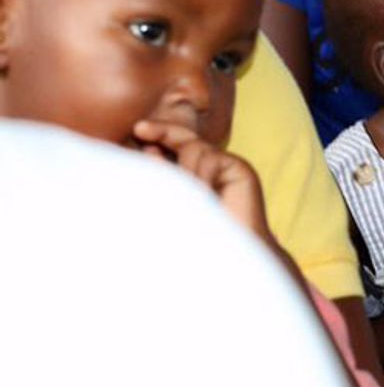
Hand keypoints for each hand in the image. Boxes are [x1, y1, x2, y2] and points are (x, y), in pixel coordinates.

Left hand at [133, 120, 268, 239]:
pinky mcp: (241, 171)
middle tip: (140, 129)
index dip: (160, 135)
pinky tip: (202, 196)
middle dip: (163, 131)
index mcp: (197, 175)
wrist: (233, 257)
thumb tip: (148, 149)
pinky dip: (198, 177)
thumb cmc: (200, 238)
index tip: (138, 131)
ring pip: (194, 149)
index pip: (177, 146)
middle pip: (186, 138)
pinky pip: (210, 159)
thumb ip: (165, 177)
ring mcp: (230, 167)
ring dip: (182, 172)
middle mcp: (215, 167)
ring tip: (187, 197)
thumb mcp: (174, 202)